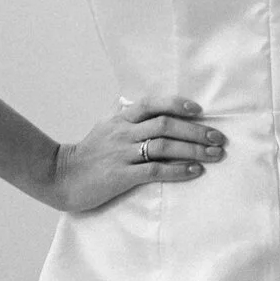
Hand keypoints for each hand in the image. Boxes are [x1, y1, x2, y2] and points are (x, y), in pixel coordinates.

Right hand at [48, 97, 225, 214]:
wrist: (60, 176)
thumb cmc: (87, 154)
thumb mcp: (106, 128)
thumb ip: (128, 119)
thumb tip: (152, 110)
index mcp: (120, 119)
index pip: (152, 104)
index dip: (177, 104)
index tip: (200, 110)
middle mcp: (123, 132)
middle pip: (165, 125)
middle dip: (196, 131)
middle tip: (218, 138)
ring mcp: (122, 153)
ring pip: (163, 146)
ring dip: (193, 150)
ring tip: (214, 155)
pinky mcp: (121, 176)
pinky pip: (154, 171)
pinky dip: (177, 170)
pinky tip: (194, 171)